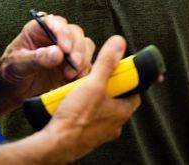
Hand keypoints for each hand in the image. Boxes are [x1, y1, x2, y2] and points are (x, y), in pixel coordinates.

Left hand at [0, 14, 93, 115]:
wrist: (11, 90)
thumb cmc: (10, 72)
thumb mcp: (18, 64)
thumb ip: (37, 58)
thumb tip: (58, 53)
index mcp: (39, 29)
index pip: (56, 23)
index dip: (63, 34)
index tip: (65, 50)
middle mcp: (54, 36)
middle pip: (75, 33)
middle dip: (77, 49)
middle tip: (73, 65)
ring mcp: (64, 50)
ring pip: (85, 46)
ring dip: (83, 60)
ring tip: (72, 75)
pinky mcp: (71, 65)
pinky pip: (86, 63)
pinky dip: (85, 71)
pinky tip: (76, 80)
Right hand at [42, 35, 140, 162]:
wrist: (55, 145)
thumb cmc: (75, 118)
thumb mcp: (92, 84)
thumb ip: (106, 63)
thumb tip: (119, 43)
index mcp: (122, 112)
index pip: (134, 91)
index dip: (127, 78)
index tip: (117, 69)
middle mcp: (114, 124)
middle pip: (115, 98)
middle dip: (104, 87)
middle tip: (91, 78)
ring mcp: (100, 132)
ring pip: (100, 108)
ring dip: (91, 98)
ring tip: (77, 91)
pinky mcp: (86, 136)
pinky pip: (87, 119)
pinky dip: (80, 110)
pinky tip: (69, 105)